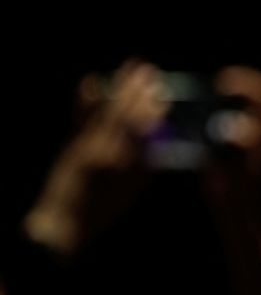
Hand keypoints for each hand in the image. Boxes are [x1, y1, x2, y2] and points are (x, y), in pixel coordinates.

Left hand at [23, 59, 169, 252]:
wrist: (64, 225)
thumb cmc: (102, 212)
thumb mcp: (132, 192)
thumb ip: (143, 167)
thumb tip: (155, 142)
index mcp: (130, 170)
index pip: (145, 134)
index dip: (153, 113)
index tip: (163, 96)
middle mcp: (110, 156)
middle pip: (127, 117)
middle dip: (139, 92)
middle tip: (149, 71)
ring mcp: (90, 150)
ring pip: (109, 114)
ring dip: (121, 89)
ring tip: (131, 68)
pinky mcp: (74, 147)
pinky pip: (83, 119)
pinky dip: (87, 101)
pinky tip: (92, 83)